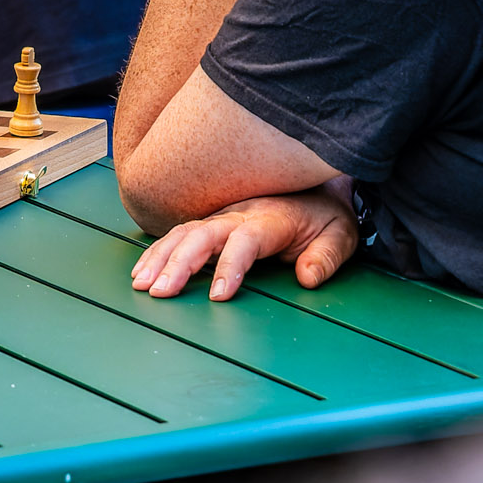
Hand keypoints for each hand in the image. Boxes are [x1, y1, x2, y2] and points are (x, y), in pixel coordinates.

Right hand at [129, 188, 358, 300]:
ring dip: (161, 256)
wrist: (318, 186)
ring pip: (185, 232)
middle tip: (160, 292)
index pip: (245, 240)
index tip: (217, 296)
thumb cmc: (326, 216)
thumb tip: (308, 278)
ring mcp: (224, 217)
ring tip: (141, 283)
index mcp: (272, 219)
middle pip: (202, 234)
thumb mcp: (341, 236)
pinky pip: (180, 233)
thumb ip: (326, 257)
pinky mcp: (214, 223)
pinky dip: (158, 250)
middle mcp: (241, 214)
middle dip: (178, 262)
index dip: (230, 266)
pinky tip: (143, 270)